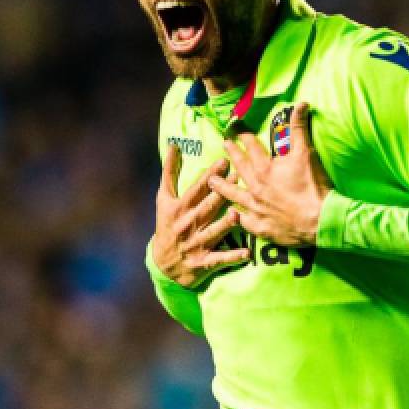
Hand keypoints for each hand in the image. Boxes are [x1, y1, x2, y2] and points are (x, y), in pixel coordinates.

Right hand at [148, 147, 249, 287]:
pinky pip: (220, 258)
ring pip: (214, 232)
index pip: (197, 189)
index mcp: (180, 208)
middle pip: (208, 207)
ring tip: (236, 214)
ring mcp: (197, 243)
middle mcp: (189, 224)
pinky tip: (246, 253)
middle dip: (223, 193)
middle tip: (240, 178)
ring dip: (225, 224)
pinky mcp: (204, 261)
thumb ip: (169, 172)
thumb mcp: (164, 199)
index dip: (209, 176)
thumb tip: (173, 145)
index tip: (224, 162)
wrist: (163, 263)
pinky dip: (232, 257)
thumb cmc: (167, 225)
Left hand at [209, 102, 329, 247]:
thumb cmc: (314, 187)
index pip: (250, 146)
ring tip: (212, 181)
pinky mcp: (260, 227)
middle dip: (231, 154)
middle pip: (239, 167)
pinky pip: (244, 221)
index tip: (234, 124)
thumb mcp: (307, 154)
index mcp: (264, 169)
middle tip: (224, 145)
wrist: (320, 221)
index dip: (242, 133)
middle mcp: (255, 188)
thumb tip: (300, 104)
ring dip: (222, 187)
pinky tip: (233, 215)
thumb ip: (299, 129)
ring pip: (234, 195)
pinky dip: (237, 217)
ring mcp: (255, 209)